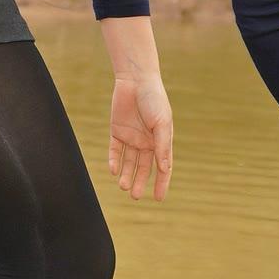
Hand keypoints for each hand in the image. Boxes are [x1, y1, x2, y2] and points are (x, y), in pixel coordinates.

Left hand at [108, 75, 172, 200]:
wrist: (136, 80)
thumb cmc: (154, 99)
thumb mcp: (162, 123)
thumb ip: (162, 146)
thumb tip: (165, 169)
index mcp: (160, 141)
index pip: (162, 167)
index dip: (161, 183)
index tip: (158, 198)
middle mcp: (146, 141)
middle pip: (143, 167)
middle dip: (139, 182)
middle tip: (135, 196)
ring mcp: (131, 137)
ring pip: (128, 162)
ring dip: (125, 174)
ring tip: (123, 187)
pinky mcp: (117, 130)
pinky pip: (115, 149)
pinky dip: (114, 160)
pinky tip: (113, 170)